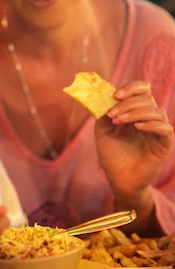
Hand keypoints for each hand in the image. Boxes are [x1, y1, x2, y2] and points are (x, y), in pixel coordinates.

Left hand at [95, 80, 173, 202]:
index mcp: (136, 112)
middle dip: (128, 103)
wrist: (119, 180)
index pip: (142, 90)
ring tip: (120, 120)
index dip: (131, 88)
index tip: (115, 94)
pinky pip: (165, 128)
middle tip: (113, 113)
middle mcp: (149, 119)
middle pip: (147, 98)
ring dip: (137, 112)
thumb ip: (103, 114)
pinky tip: (137, 127)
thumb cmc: (112, 156)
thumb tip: (103, 96)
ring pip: (156, 111)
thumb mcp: (103, 132)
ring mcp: (158, 131)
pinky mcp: (165, 144)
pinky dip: (151, 124)